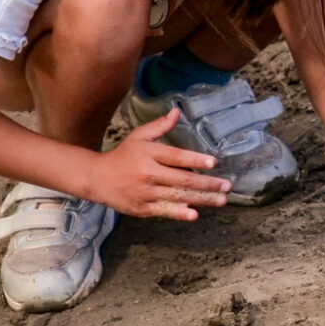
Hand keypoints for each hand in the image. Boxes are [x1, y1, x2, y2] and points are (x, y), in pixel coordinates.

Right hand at [87, 108, 232, 219]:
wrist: (97, 178)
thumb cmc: (122, 155)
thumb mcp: (139, 136)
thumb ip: (160, 126)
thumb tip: (178, 111)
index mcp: (149, 154)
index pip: (176, 157)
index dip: (196, 160)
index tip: (214, 163)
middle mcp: (149, 174)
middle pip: (183, 180)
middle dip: (208, 184)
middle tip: (227, 186)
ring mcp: (146, 193)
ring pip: (178, 197)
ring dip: (203, 199)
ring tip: (222, 200)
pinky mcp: (143, 208)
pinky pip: (165, 211)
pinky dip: (179, 213)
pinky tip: (194, 214)